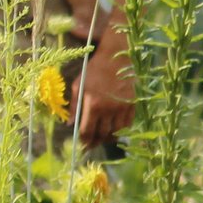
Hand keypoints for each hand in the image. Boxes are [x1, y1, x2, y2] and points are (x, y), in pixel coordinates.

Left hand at [76, 13, 134, 148]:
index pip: (87, 130)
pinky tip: (115, 130)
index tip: (82, 145)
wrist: (116, 56)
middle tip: (91, 146)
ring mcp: (122, 107)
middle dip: (95, 142)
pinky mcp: (132, 104)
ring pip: (116, 131)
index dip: (84, 141)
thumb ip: (74, 105)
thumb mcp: (79, 85)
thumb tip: (70, 124)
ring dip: (108, 138)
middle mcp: (108, 108)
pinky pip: (127, 124)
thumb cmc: (94, 69)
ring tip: (103, 139)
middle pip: (102, 134)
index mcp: (92, 103)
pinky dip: (121, 130)